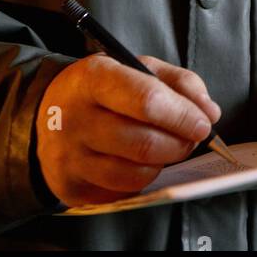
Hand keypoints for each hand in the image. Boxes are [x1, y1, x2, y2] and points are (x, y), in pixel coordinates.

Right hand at [34, 53, 220, 206]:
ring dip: (165, 162)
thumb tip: (209, 112)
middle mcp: (75, 119)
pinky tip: (141, 160)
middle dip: (181, 143)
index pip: (147, 100)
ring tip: (168, 146)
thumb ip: (178, 82)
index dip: (182, 115)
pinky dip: (143, 178)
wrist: (48, 112)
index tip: (204, 122)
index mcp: (93, 78)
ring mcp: (70, 157)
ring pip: (136, 173)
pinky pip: (122, 191)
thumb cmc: (102, 88)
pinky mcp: (71, 186)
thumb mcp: (136, 66)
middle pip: (145, 143)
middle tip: (192, 137)